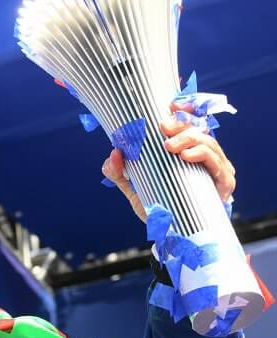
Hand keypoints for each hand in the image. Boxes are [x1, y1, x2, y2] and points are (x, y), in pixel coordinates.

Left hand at [101, 102, 235, 221]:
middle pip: (198, 129)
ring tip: (170, 146)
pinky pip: (218, 164)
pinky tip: (186, 156)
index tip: (170, 104)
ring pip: (209, 143)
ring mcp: (216, 167)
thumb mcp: (132, 186)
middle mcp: (203, 154)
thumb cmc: (158, 203)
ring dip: (189, 139)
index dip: (183, 110)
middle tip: (162, 128)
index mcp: (184, 149)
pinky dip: (202, 156)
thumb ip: (118, 171)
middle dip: (181, 125)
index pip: (188, 123)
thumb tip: (113, 153)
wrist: (173, 233)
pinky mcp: (224, 183)